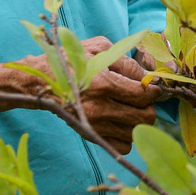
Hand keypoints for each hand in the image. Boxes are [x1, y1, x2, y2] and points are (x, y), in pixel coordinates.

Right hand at [66, 37, 158, 154]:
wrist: (41, 83)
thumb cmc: (71, 60)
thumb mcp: (98, 48)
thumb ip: (126, 61)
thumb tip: (147, 77)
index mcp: (103, 83)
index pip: (143, 95)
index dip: (153, 90)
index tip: (152, 86)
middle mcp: (100, 108)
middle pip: (145, 117)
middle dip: (149, 106)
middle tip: (142, 97)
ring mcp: (95, 125)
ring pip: (136, 132)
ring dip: (139, 120)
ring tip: (131, 108)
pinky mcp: (91, 135)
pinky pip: (123, 146)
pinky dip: (127, 135)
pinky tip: (120, 121)